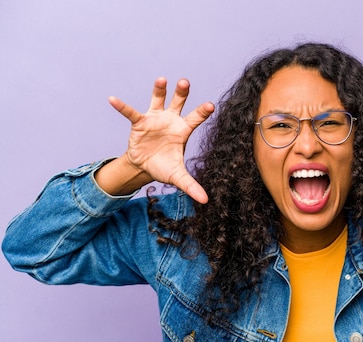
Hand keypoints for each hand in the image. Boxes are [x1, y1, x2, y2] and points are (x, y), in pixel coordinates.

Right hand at [107, 77, 213, 202]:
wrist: (145, 166)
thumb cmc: (164, 167)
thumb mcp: (177, 177)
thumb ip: (191, 186)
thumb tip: (205, 201)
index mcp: (183, 131)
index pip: (196, 118)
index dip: (202, 112)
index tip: (211, 105)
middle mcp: (171, 120)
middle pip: (179, 103)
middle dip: (182, 93)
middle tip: (185, 82)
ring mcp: (155, 119)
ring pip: (158, 100)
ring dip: (159, 90)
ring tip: (162, 79)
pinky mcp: (139, 122)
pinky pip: (130, 112)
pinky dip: (122, 106)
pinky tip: (112, 99)